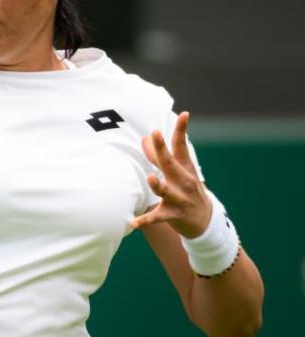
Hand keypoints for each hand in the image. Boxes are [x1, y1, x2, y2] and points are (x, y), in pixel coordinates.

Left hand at [130, 111, 211, 237]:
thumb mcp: (178, 171)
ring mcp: (179, 198)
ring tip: (151, 178)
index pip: (182, 146)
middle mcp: (183, 181)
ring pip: (166, 191)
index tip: (184, 114)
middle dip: (163, 150)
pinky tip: (132, 222)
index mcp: (184, 168)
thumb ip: (158, 155)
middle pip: (170, 164)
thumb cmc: (186, 189)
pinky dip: (145, 220)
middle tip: (155, 134)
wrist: (205, 220)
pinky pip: (157, 217)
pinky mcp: (173, 214)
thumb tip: (144, 138)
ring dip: (158, 185)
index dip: (182, 130)